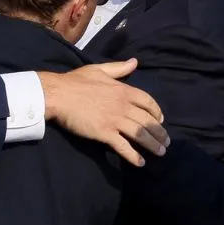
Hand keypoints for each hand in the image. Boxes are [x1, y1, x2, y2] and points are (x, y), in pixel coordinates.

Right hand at [38, 59, 168, 166]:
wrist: (58, 94)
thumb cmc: (75, 81)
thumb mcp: (99, 69)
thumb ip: (119, 68)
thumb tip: (135, 62)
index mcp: (124, 90)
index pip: (148, 102)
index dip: (157, 112)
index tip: (160, 120)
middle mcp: (123, 106)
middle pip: (148, 121)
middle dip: (159, 133)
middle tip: (165, 142)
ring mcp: (115, 120)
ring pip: (140, 134)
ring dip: (152, 145)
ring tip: (160, 153)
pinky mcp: (104, 133)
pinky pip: (123, 146)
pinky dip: (133, 156)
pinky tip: (140, 162)